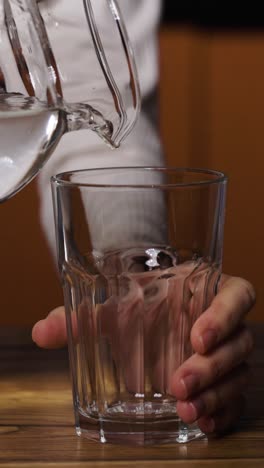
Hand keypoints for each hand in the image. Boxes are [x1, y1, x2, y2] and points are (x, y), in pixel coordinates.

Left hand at [32, 274, 254, 434]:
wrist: (147, 312)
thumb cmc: (138, 302)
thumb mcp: (113, 305)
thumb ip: (80, 316)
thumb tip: (41, 332)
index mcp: (206, 292)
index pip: (236, 296)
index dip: (224, 316)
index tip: (198, 337)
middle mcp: (223, 324)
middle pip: (238, 343)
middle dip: (212, 367)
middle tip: (179, 384)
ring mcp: (226, 355)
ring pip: (239, 374)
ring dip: (216, 395)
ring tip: (186, 410)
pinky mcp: (223, 382)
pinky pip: (235, 399)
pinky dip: (222, 413)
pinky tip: (203, 423)